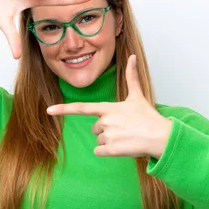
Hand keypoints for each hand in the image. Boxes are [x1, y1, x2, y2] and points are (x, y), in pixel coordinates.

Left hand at [46, 55, 172, 157]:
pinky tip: (122, 147)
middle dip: (106, 130)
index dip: (63, 109)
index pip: (82, 108)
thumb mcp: (138, 96)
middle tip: (123, 128)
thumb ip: (131, 76)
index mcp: (109, 108)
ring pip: (98, 141)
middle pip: (95, 129)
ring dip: (109, 142)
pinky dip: (107, 152)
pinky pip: (98, 152)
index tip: (48, 110)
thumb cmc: (148, 117)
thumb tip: (132, 56)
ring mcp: (108, 136)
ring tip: (126, 137)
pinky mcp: (111, 150)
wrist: (160, 136)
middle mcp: (106, 121)